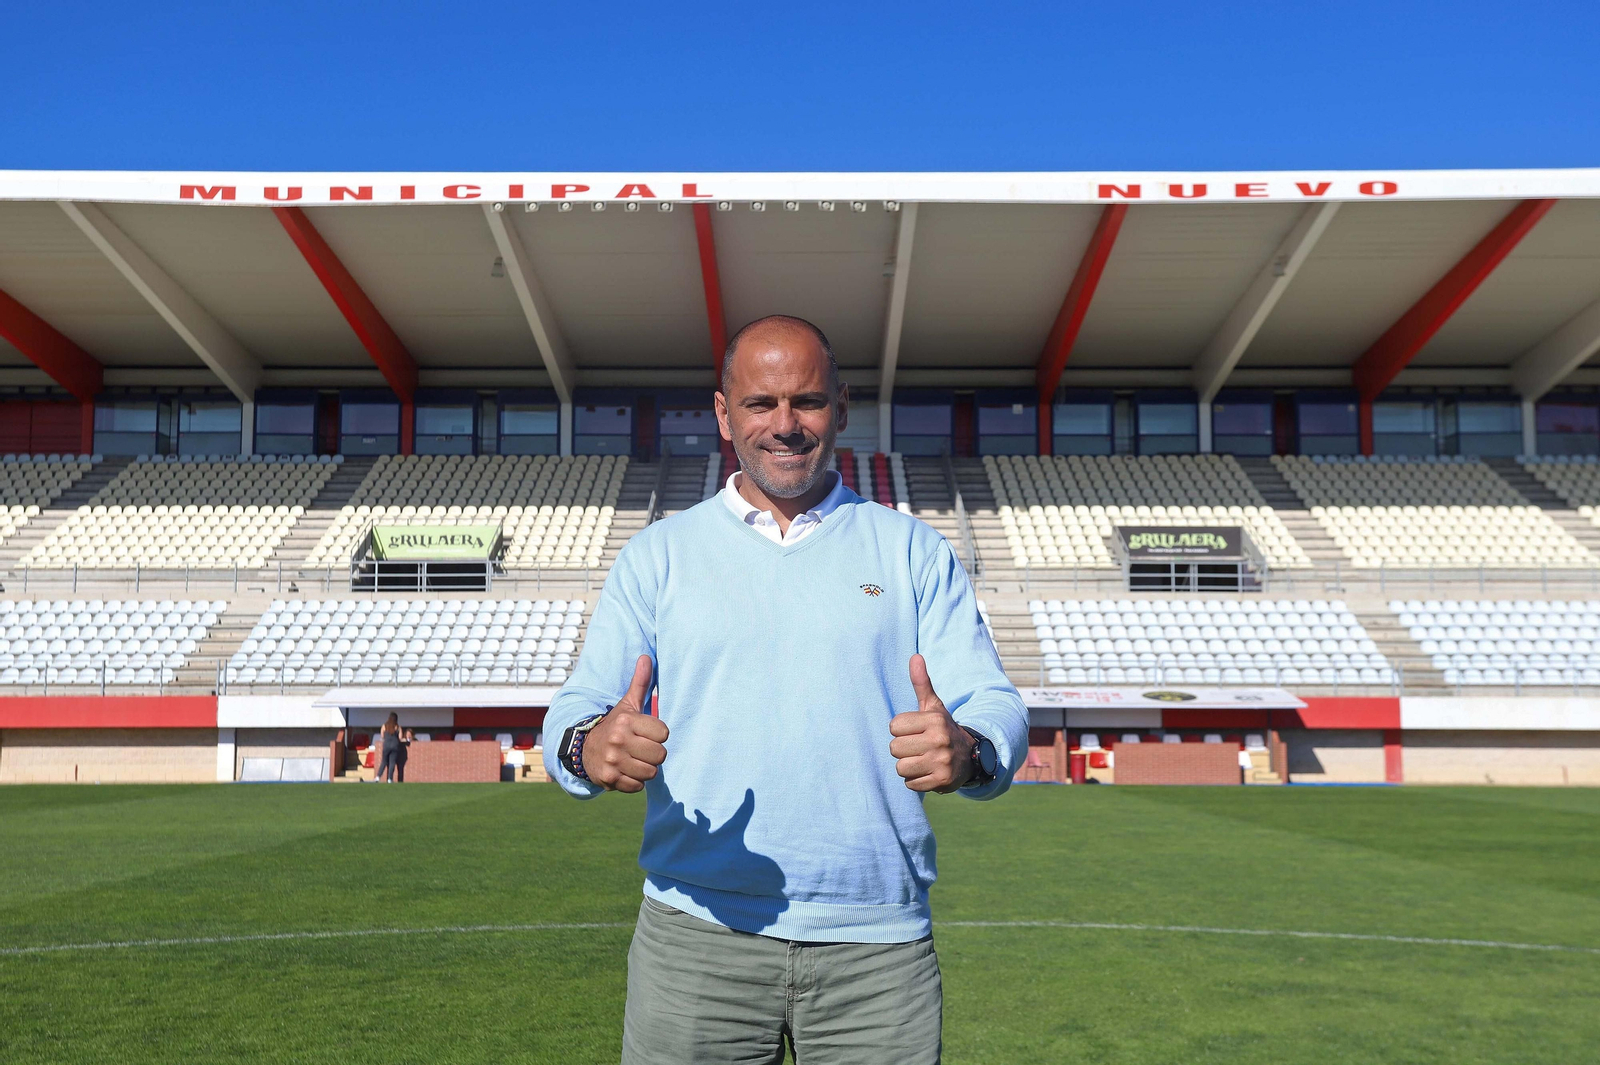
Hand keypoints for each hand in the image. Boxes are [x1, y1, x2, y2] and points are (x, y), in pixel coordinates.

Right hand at [581, 655, 669, 792]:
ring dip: (645, 769)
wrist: (584, 749)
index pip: (664, 733)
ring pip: (651, 773)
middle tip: (641, 749)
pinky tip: (625, 771)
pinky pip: (638, 786)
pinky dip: (634, 782)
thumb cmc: (614, 726)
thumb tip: (646, 657)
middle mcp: (618, 740)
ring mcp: (612, 761)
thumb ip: (640, 683)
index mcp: (626, 721)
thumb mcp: (627, 705)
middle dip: (654, 754)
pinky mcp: (609, 779)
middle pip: (660, 755)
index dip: (658, 734)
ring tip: (633, 760)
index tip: (647, 733)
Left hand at [889, 654, 974, 792]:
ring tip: (923, 760)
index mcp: (934, 720)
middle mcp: (940, 740)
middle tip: (919, 747)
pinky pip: (910, 784)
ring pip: (901, 768)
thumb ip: (922, 683)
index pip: (894, 726)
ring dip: (908, 766)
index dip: (901, 730)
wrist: (970, 757)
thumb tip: (915, 656)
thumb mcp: (934, 706)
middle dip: (903, 749)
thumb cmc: (942, 729)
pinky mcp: (942, 782)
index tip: (915, 731)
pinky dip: (916, 781)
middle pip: (894, 748)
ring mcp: (942, 762)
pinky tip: (928, 772)